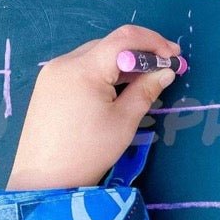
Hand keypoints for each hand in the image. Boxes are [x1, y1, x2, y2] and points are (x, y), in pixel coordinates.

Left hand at [6, 25, 179, 190]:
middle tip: (163, 68)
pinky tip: (116, 88)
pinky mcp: (47, 85)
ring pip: (95, 55)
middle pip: (109, 44)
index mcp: (84, 68)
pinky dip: (103, 71)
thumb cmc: (88, 151)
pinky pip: (81, 67)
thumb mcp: (124, 121)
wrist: (44, 180)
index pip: (124, 39)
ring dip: (121, 62)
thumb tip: (166, 71)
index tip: (175, 56)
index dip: (154, 42)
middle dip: (139, 52)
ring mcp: (52, 73)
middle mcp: (64, 62)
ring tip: (143, 80)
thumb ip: (146, 90)